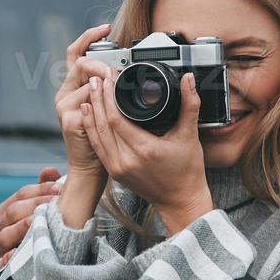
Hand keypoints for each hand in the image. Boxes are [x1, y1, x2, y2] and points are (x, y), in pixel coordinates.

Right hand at [0, 167, 61, 270]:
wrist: (48, 261)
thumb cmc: (47, 229)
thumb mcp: (47, 208)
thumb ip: (46, 188)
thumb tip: (49, 171)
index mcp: (9, 210)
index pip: (21, 194)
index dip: (40, 189)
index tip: (60, 188)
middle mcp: (2, 228)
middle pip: (13, 212)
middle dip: (35, 205)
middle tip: (56, 203)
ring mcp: (2, 248)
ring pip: (4, 235)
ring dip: (21, 228)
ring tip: (38, 222)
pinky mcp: (4, 268)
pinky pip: (2, 264)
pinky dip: (9, 258)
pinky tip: (21, 252)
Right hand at [54, 24, 117, 183]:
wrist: (93, 170)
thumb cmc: (105, 139)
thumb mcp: (109, 108)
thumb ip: (112, 88)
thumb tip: (127, 69)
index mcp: (74, 87)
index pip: (75, 54)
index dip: (88, 38)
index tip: (105, 28)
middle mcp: (65, 94)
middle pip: (80, 63)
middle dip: (100, 62)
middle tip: (116, 69)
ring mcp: (65, 107)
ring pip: (86, 80)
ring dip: (105, 79)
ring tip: (118, 84)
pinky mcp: (70, 120)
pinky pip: (88, 102)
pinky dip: (103, 99)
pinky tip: (114, 102)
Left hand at [79, 67, 212, 233]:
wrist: (181, 201)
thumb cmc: (188, 172)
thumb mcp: (190, 136)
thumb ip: (190, 105)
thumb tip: (188, 80)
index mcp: (144, 150)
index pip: (116, 118)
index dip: (109, 96)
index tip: (110, 78)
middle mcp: (126, 160)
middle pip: (102, 124)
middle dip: (98, 99)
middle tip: (97, 78)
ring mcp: (117, 168)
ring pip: (96, 135)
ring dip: (91, 112)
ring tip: (90, 91)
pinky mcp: (114, 172)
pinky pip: (98, 146)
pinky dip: (92, 129)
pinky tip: (90, 115)